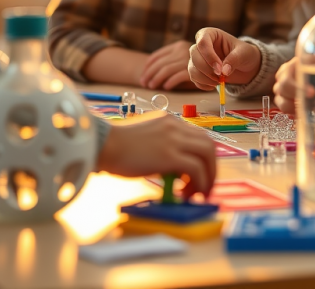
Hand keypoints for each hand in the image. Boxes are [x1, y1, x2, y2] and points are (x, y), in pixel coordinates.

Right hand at [97, 111, 215, 196]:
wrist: (102, 145)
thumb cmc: (117, 147)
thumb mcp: (146, 140)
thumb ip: (163, 147)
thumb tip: (175, 169)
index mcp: (170, 121)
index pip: (199, 137)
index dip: (204, 157)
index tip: (200, 174)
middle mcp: (176, 126)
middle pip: (208, 144)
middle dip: (211, 168)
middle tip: (204, 186)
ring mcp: (174, 139)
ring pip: (207, 154)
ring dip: (208, 176)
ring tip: (198, 193)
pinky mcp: (169, 155)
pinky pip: (196, 168)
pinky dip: (200, 182)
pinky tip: (189, 194)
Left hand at [140, 41, 193, 89]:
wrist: (217, 67)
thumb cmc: (196, 64)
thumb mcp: (183, 57)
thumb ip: (169, 60)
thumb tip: (149, 73)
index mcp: (178, 46)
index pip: (157, 55)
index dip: (147, 66)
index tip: (142, 75)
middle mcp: (183, 51)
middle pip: (160, 63)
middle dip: (148, 74)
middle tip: (143, 83)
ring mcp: (189, 60)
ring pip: (166, 69)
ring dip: (156, 79)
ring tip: (151, 86)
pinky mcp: (194, 71)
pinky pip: (178, 76)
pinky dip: (170, 82)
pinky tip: (166, 87)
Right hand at [188, 28, 261, 88]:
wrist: (244, 66)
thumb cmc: (244, 53)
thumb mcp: (244, 53)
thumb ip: (234, 59)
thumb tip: (224, 71)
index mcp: (211, 34)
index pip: (202, 41)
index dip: (209, 56)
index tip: (220, 69)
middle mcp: (202, 45)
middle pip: (194, 54)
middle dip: (206, 68)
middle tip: (220, 77)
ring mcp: (198, 58)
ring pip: (191, 68)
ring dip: (204, 78)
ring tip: (219, 81)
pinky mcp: (197, 70)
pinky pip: (194, 78)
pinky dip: (203, 84)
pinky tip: (214, 85)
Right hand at [272, 19, 314, 113]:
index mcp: (306, 60)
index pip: (291, 68)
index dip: (295, 82)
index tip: (311, 92)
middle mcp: (298, 74)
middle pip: (281, 84)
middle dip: (291, 95)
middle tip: (311, 102)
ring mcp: (298, 89)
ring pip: (280, 98)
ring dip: (290, 106)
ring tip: (308, 110)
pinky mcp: (301, 104)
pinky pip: (288, 110)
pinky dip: (294, 114)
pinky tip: (308, 116)